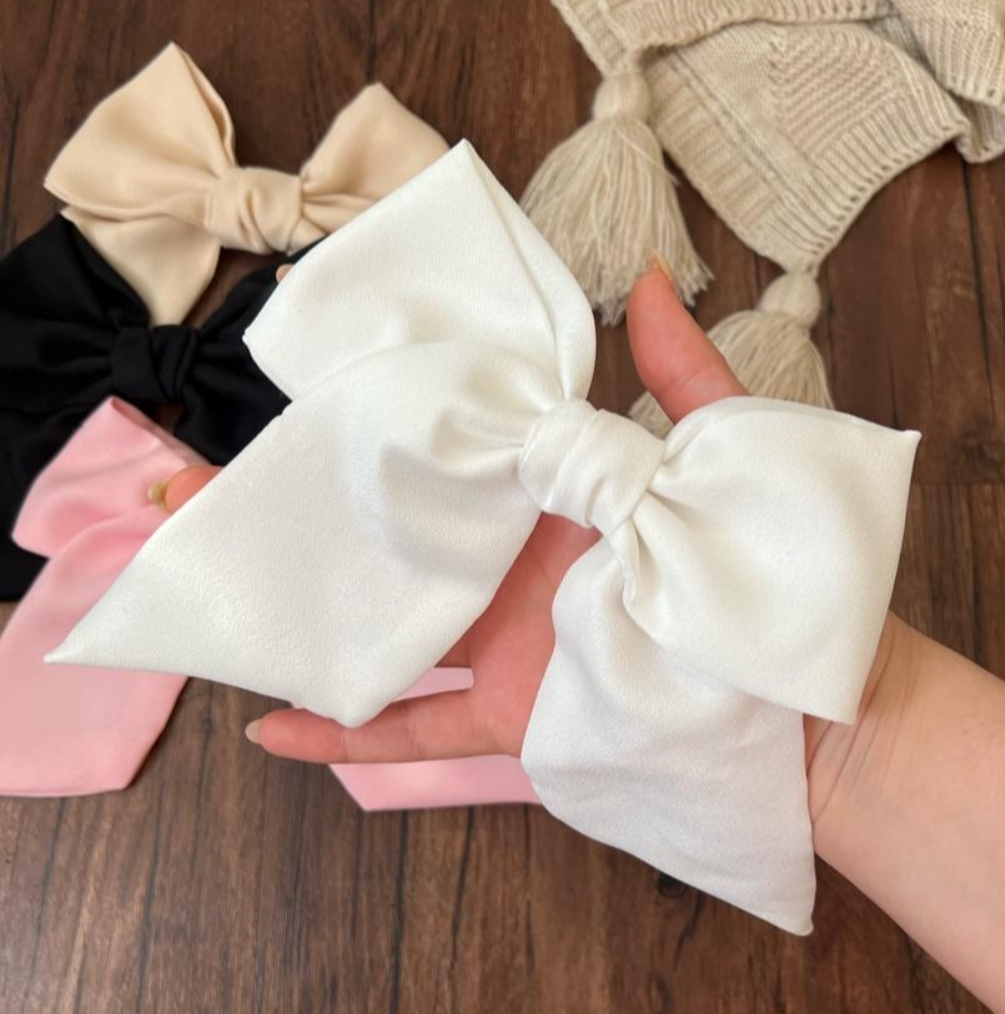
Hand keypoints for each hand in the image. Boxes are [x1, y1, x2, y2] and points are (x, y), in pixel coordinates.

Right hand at [159, 263, 744, 763]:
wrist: (802, 704)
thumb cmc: (763, 572)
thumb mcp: (724, 455)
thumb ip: (680, 375)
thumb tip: (646, 277)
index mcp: (547, 496)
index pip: (439, 457)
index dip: (361, 434)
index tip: (284, 414)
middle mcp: (509, 566)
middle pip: (383, 537)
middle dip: (294, 514)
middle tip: (193, 492)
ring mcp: (499, 643)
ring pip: (377, 629)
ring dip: (294, 614)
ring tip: (206, 591)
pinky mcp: (504, 715)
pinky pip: (411, 730)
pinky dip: (345, 736)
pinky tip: (271, 728)